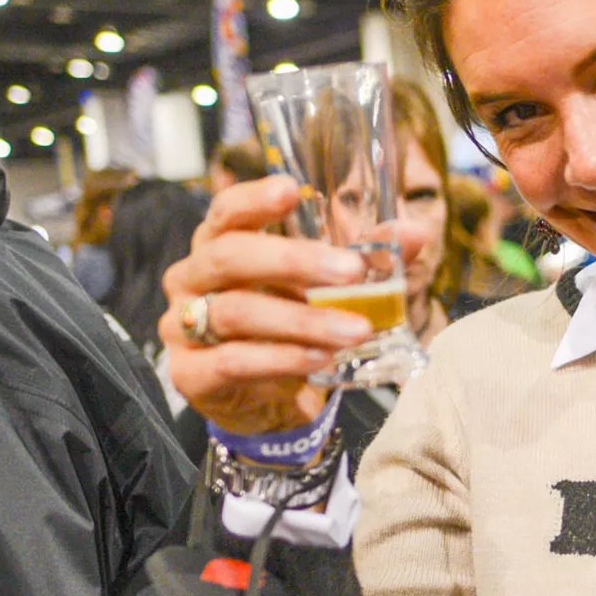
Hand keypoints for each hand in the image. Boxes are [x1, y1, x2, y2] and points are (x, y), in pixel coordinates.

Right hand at [160, 176, 430, 433]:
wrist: (268, 406)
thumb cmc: (291, 330)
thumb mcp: (327, 292)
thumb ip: (363, 258)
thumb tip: (412, 232)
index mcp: (220, 244)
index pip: (226, 211)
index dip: (254, 199)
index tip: (291, 190)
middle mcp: (192, 278)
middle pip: (231, 255)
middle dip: (294, 260)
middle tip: (352, 271)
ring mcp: (182, 325)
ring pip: (237, 312)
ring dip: (303, 320)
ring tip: (356, 330)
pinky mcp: (189, 373)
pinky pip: (233, 360)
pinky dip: (283, 358)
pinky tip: (321, 360)